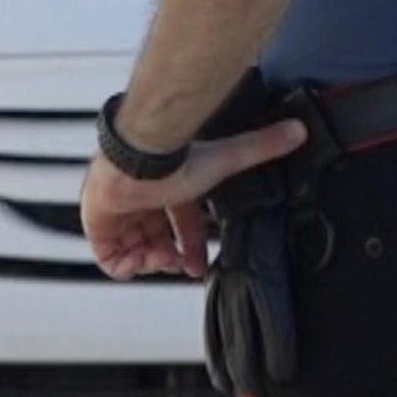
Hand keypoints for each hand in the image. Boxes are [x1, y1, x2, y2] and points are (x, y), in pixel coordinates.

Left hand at [79, 120, 307, 280]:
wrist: (135, 163)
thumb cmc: (175, 160)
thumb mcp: (227, 158)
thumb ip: (263, 146)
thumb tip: (299, 129)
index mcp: (167, 185)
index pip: (180, 220)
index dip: (191, 245)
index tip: (199, 265)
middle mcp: (141, 200)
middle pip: (156, 239)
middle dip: (172, 257)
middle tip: (182, 266)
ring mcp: (118, 214)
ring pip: (134, 252)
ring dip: (152, 261)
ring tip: (163, 258)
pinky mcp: (98, 227)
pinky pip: (110, 260)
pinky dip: (128, 267)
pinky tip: (144, 260)